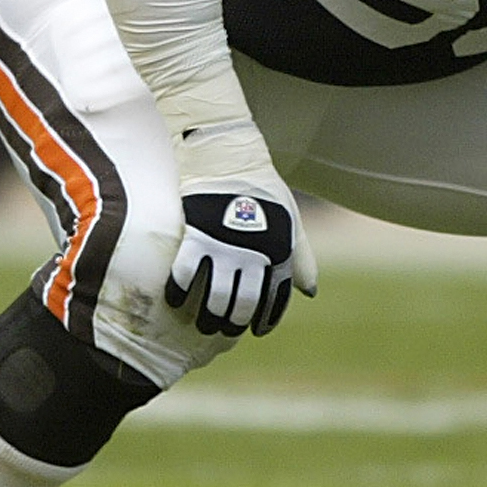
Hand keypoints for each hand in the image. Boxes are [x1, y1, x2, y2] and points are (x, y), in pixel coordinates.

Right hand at [166, 186, 300, 336]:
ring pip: (215, 298)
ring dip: (209, 317)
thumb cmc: (262, 188)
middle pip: (243, 305)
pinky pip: (185, 276)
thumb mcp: (290, 220)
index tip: (254, 330)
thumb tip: (310, 292)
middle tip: (224, 329)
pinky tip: (176, 301)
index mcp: (278, 252)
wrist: (229, 155)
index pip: (274, 300)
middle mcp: (253, 255)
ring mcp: (224, 247)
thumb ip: (299, 257)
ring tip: (204, 324)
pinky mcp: (196, 236)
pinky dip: (179, 294)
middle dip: (233, 323)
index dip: (265, 320)